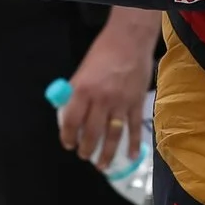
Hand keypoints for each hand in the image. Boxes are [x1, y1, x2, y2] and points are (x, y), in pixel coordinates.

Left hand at [61, 26, 153, 169]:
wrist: (130, 40)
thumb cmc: (103, 52)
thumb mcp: (82, 71)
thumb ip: (76, 94)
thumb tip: (70, 115)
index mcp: (82, 90)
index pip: (71, 121)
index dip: (67, 136)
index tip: (68, 144)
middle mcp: (101, 99)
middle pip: (92, 132)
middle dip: (86, 149)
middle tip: (84, 155)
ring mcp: (121, 102)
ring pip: (112, 134)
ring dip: (106, 153)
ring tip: (101, 165)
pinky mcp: (136, 102)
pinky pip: (133, 127)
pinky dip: (132, 143)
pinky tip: (130, 156)